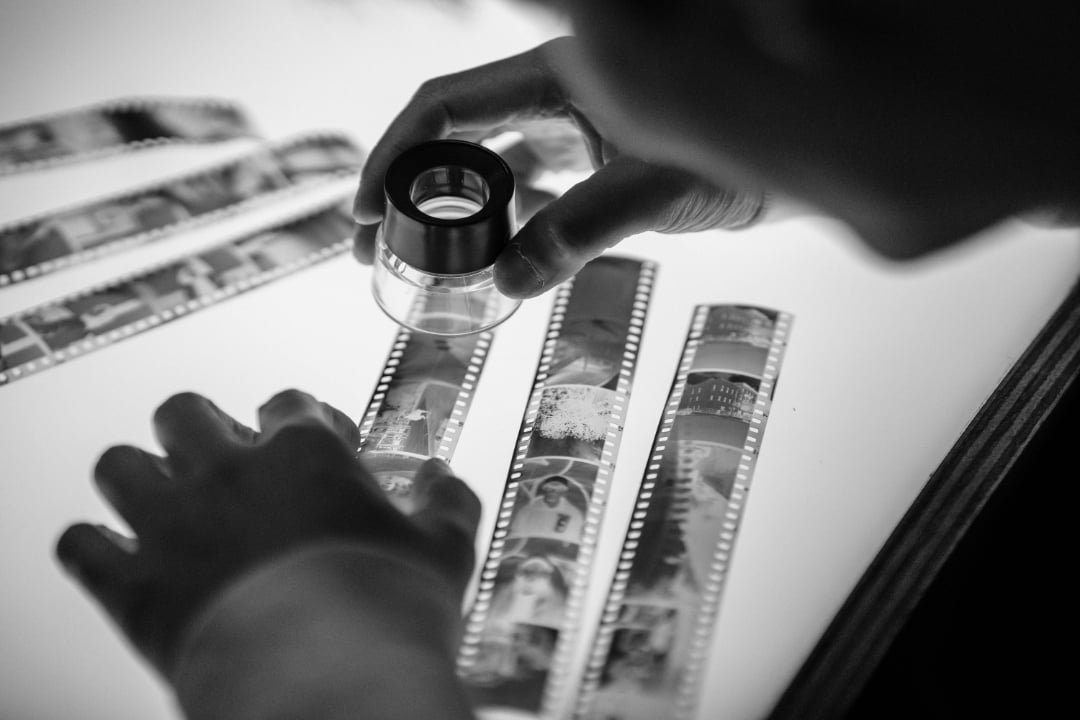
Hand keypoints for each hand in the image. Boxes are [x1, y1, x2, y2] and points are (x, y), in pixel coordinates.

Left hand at [55, 389, 480, 677]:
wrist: (328, 681)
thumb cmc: (389, 611)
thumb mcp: (445, 551)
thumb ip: (448, 503)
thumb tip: (446, 479)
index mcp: (304, 453)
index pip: (288, 403)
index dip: (301, 419)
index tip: (315, 442)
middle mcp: (228, 472)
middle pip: (185, 413)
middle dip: (201, 430)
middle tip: (225, 461)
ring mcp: (172, 524)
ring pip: (120, 465)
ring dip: (140, 478)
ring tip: (165, 501)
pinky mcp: (133, 585)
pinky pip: (82, 546)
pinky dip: (96, 548)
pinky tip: (121, 558)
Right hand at [353, 37, 766, 298]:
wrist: (795, 156)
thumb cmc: (741, 153)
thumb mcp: (655, 190)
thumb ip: (581, 230)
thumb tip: (504, 282)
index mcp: (558, 79)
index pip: (448, 105)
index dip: (394, 152)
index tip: (364, 208)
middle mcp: (556, 97)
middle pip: (453, 136)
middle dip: (405, 189)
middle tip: (370, 249)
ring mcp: (572, 130)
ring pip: (487, 167)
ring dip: (449, 212)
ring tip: (416, 264)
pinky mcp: (591, 162)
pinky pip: (528, 192)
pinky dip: (501, 225)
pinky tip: (488, 262)